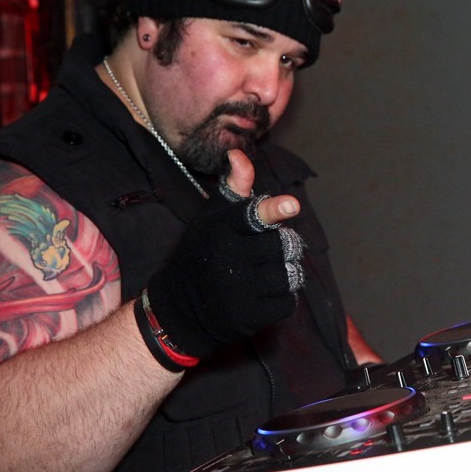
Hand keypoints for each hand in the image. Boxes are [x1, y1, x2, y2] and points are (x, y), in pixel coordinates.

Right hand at [145, 150, 304, 358]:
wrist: (178, 309)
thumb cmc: (202, 253)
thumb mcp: (211, 218)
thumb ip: (233, 189)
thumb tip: (240, 153)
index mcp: (219, 229)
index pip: (251, 216)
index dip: (273, 210)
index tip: (292, 206)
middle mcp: (226, 259)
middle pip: (283, 243)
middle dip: (281, 246)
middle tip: (264, 250)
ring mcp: (237, 291)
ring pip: (289, 274)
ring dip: (284, 273)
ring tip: (262, 274)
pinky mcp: (248, 317)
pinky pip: (287, 302)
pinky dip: (281, 299)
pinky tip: (260, 296)